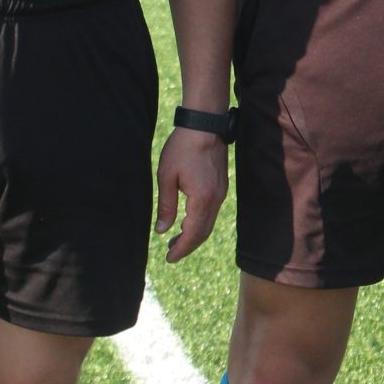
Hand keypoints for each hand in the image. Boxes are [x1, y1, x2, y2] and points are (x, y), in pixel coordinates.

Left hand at [155, 129, 226, 261]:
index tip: (169, 258)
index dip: (181, 249)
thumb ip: (166, 206)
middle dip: (188, 246)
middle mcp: (215, 199)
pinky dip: (200, 223)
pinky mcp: (221, 187)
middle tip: (171, 253)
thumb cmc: (182, 148)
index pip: (193, 233)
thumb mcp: (166, 177)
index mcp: (202, 199)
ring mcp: (221, 193)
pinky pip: (212, 213)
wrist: (205, 125)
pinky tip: (188, 221)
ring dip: (194, 235)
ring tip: (176, 240)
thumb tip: (162, 230)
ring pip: (209, 224)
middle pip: (203, 233)